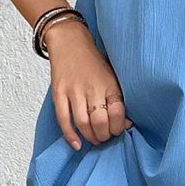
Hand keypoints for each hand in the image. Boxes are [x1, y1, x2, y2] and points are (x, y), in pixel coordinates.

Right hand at [46, 19, 131, 148]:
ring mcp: (74, 91)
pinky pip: (63, 119)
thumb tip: (125, 124)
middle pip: (100, 121)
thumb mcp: (112, 77)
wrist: (69, 41)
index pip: (117, 114)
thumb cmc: (93, 62)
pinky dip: (70, 135)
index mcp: (109, 85)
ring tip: (93, 139)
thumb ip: (118, 99)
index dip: (118, 127)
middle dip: (103, 135)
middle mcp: (92, 88)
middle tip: (104, 137)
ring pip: (82, 123)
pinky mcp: (59, 93)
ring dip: (89, 137)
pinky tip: (76, 144)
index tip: (117, 130)